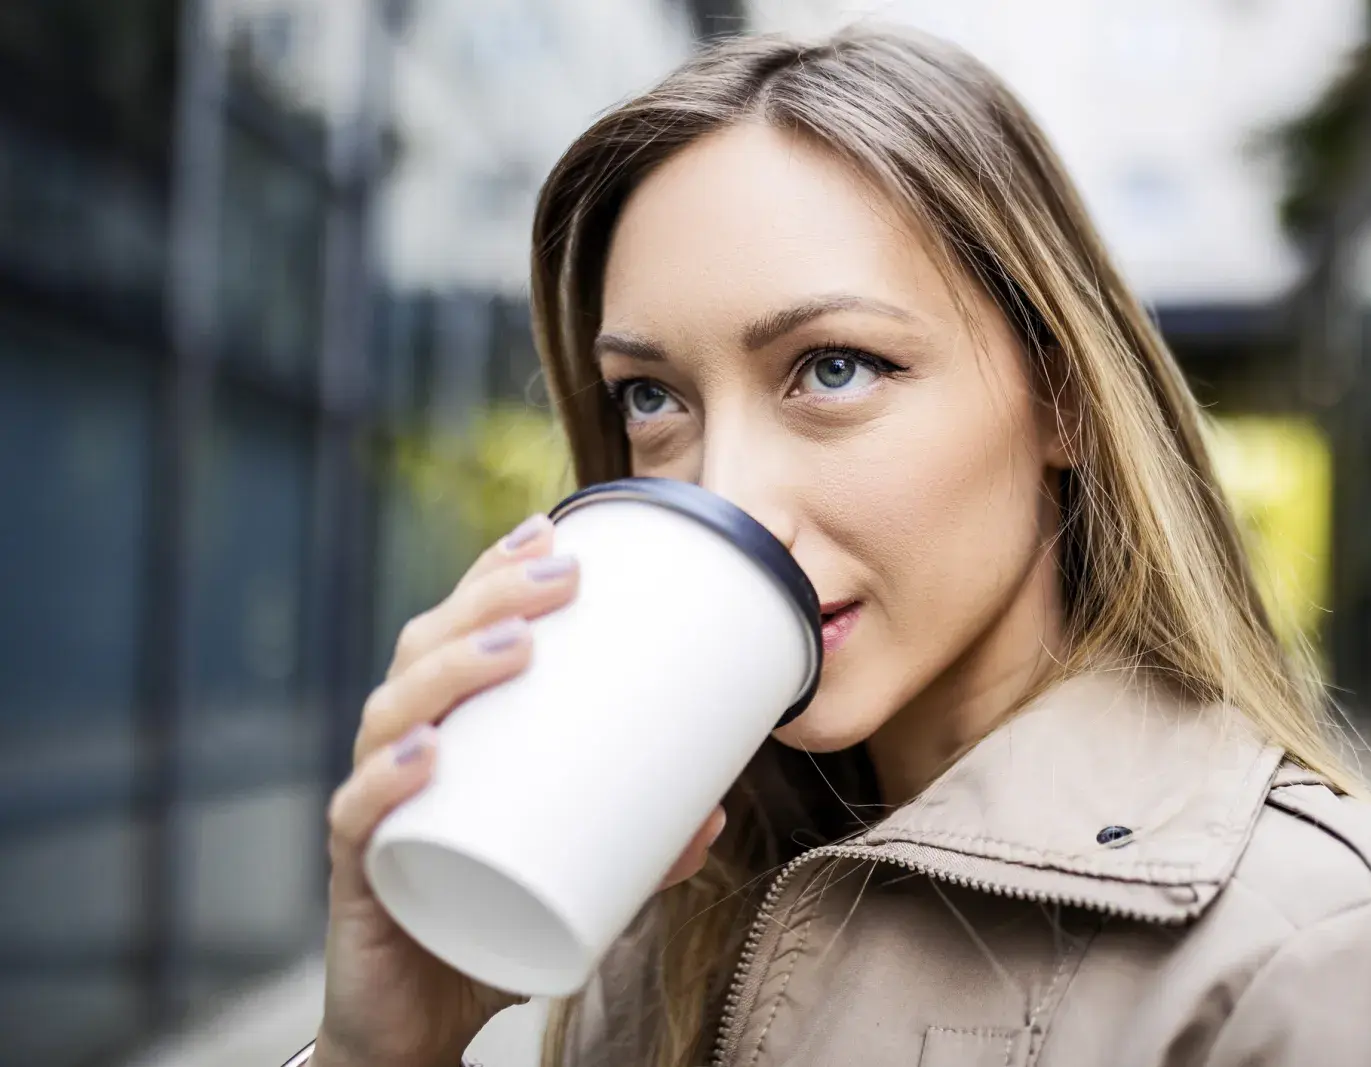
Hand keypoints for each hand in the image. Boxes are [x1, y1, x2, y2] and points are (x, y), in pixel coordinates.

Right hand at [313, 514, 725, 1066]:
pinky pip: (358, 816)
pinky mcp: (359, 873)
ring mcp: (374, 808)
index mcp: (445, 733)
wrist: (418, 1020)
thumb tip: (714, 812)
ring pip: (391, 713)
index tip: (552, 533)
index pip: (458, 631)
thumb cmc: (489, 921)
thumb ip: (640, 847)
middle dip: (489, 599)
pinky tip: (425, 755)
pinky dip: (388, 781)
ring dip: (450, 670)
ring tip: (514, 647)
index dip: (494, 574)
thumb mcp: (578, 874)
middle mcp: (399, 753)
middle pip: (426, 651)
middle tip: (561, 576)